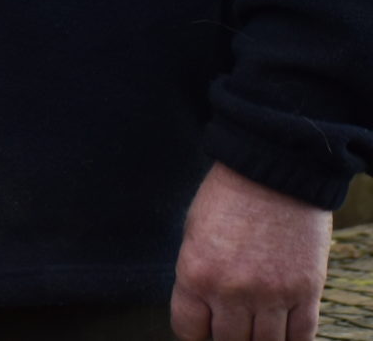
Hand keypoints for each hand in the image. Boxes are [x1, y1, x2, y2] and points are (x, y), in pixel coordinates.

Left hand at [171, 161, 331, 340]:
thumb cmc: (228, 198)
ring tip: (257, 325)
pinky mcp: (306, 292)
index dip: (196, 333)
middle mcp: (232, 291)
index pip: (189, 330)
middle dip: (228, 336)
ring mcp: (272, 294)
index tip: (203, 327)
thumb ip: (197, 277)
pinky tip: (283, 331)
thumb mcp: (193, 234)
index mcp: (195, 274)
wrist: (273, 172)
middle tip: (233, 323)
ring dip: (260, 340)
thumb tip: (203, 311)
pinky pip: (301, 337)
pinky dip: (292, 340)